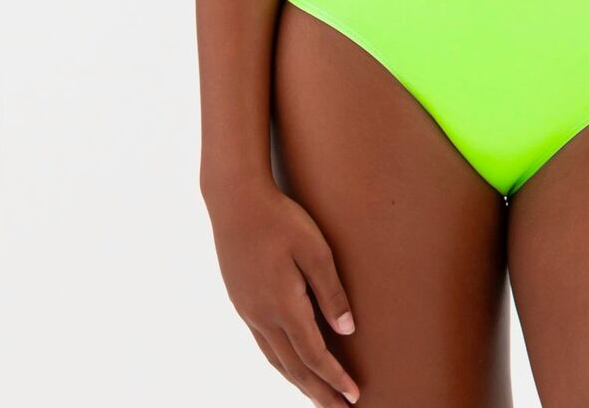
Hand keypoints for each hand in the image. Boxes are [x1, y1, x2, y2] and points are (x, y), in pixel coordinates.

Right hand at [204, 178, 360, 404]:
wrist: (234, 201)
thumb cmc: (280, 219)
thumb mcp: (315, 248)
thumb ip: (331, 290)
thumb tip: (347, 330)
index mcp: (283, 305)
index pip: (314, 355)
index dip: (335, 378)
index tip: (354, 396)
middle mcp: (262, 316)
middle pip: (294, 368)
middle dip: (319, 392)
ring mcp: (248, 311)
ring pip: (276, 360)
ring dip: (299, 382)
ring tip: (318, 396)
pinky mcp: (241, 302)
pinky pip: (263, 345)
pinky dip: (281, 363)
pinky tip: (289, 364)